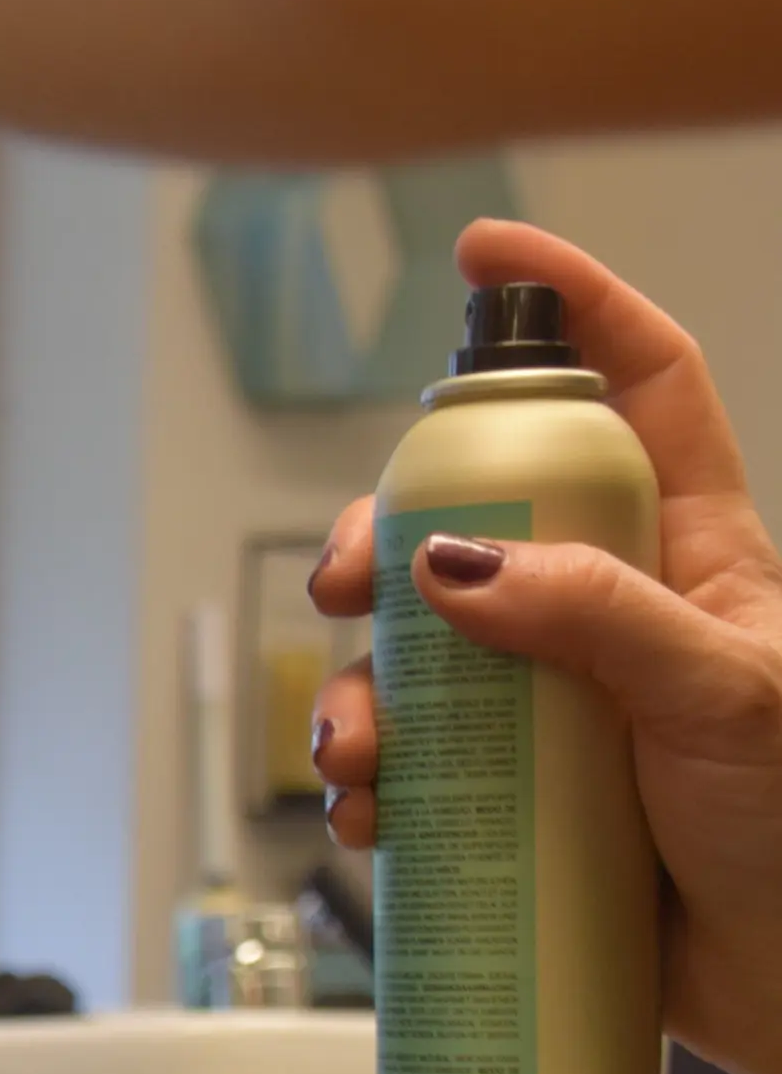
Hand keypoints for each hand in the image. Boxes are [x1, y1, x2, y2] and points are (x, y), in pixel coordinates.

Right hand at [311, 219, 781, 1073]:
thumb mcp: (725, 700)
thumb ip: (600, 619)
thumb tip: (455, 569)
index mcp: (690, 553)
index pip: (639, 386)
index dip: (569, 304)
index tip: (486, 258)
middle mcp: (611, 614)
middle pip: (475, 519)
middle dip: (388, 540)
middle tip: (348, 588)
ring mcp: (556, 706)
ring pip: (418, 656)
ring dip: (356, 693)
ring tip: (359, 755)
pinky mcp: (513, 799)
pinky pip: (412, 763)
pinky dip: (367, 784)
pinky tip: (370, 815)